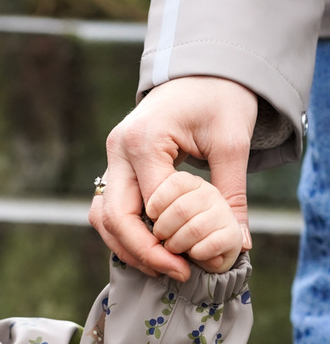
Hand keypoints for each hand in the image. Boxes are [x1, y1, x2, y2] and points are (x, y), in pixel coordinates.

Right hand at [89, 77, 256, 280]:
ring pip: (103, 218)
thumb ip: (231, 194)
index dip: (164, 241)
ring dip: (127, 247)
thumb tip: (240, 243)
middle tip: (173, 272)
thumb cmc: (219, 98)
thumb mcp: (232, 143)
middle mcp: (118, 149)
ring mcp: (112, 158)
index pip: (146, 205)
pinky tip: (152, 249)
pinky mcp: (116, 166)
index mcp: (143, 139)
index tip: (188, 265)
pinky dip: (124, 234)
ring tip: (161, 266)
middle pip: (114, 217)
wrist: (204, 71)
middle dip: (142, 252)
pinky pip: (109, 209)